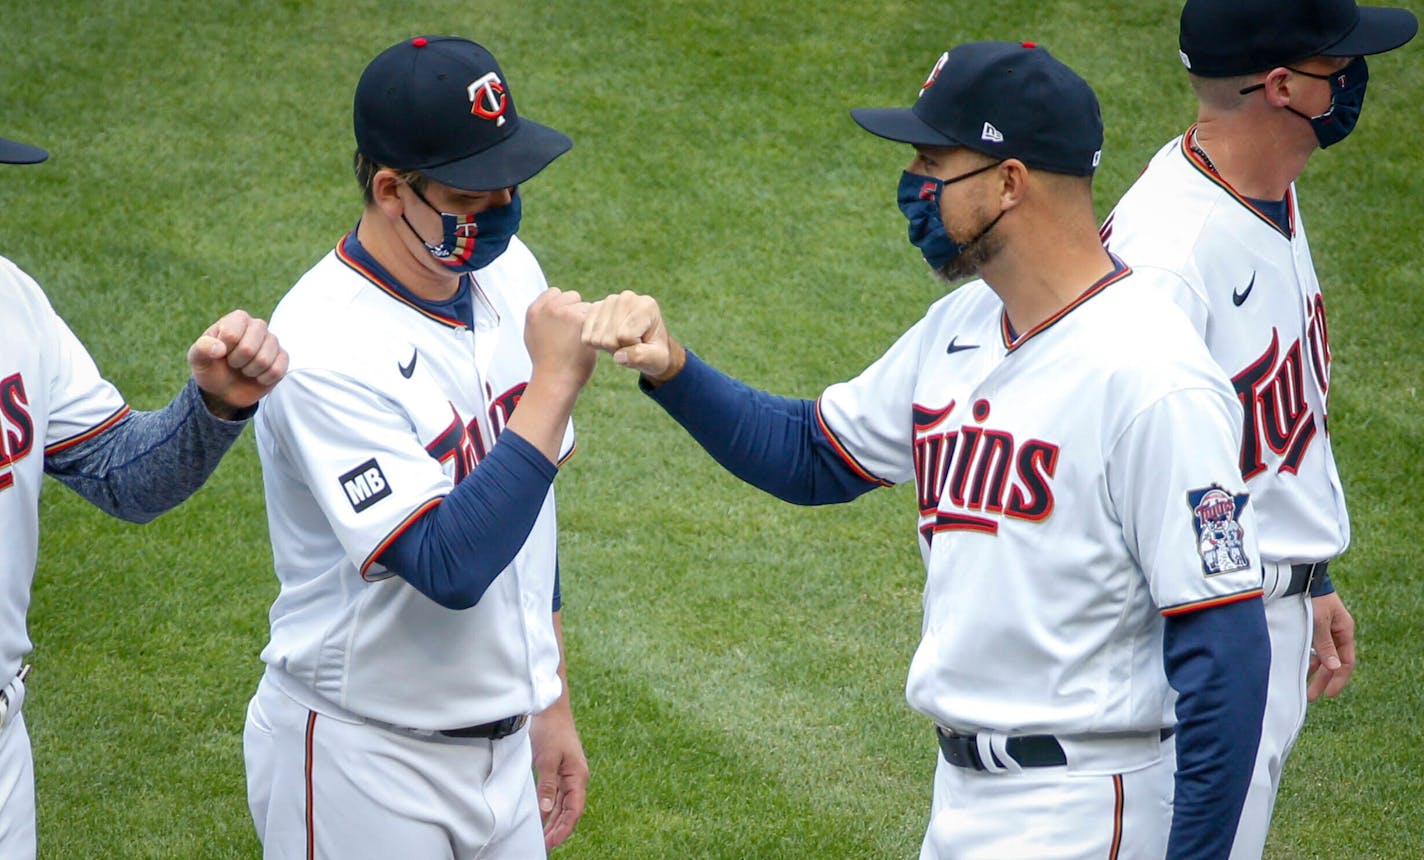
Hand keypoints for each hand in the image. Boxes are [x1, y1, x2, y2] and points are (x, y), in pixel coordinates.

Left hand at [187, 309, 287, 418]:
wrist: (225, 389)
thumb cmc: (211, 368)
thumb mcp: (198, 359)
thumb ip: (202, 348)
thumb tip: (219, 349)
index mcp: (237, 319)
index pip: (231, 334)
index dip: (223, 351)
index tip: (220, 354)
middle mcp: (258, 326)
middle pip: (248, 348)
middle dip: (236, 363)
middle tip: (233, 363)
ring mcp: (272, 342)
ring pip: (264, 361)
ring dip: (250, 372)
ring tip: (244, 369)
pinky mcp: (283, 358)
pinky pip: (276, 371)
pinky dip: (263, 379)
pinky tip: (257, 376)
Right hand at [525, 288, 595, 391]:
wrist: (555, 380)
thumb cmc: (546, 362)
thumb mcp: (532, 334)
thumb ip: (540, 316)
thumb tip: (550, 304)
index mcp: (535, 309)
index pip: (555, 292)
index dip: (563, 306)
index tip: (565, 323)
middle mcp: (548, 308)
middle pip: (572, 297)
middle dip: (576, 311)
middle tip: (573, 334)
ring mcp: (564, 312)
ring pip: (586, 306)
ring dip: (588, 319)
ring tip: (580, 340)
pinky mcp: (581, 320)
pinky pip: (597, 315)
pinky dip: (597, 327)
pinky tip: (590, 341)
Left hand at [529, 703, 587, 849]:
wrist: (551, 708)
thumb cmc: (552, 730)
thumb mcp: (547, 759)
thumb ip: (547, 786)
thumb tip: (546, 810)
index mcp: (578, 776)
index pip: (574, 810)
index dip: (565, 828)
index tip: (552, 842)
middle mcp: (575, 778)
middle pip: (569, 810)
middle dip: (558, 829)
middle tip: (544, 845)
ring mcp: (567, 774)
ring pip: (562, 804)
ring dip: (553, 821)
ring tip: (542, 837)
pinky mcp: (558, 770)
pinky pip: (556, 795)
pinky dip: (549, 808)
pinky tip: (542, 817)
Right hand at [581, 290, 683, 383]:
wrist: (648, 343)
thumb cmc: (655, 352)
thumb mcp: (656, 359)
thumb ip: (641, 358)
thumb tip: (618, 357)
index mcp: (646, 305)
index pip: (625, 336)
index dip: (631, 348)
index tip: (642, 345)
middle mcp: (627, 297)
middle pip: (608, 337)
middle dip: (619, 348)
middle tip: (631, 344)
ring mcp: (608, 300)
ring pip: (596, 338)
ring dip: (607, 346)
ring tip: (622, 341)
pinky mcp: (594, 307)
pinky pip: (586, 336)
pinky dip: (596, 343)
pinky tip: (610, 337)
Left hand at [1308, 590, 1355, 700]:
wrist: (1300, 577)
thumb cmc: (1311, 597)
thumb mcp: (1319, 622)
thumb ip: (1325, 645)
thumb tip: (1334, 668)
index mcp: (1344, 631)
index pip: (1346, 662)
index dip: (1338, 679)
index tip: (1329, 694)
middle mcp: (1336, 632)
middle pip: (1332, 662)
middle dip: (1323, 680)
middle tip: (1311, 696)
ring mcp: (1324, 630)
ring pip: (1321, 656)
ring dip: (1314, 671)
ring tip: (1303, 686)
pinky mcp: (1311, 626)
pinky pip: (1312, 647)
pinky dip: (1307, 658)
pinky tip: (1298, 668)